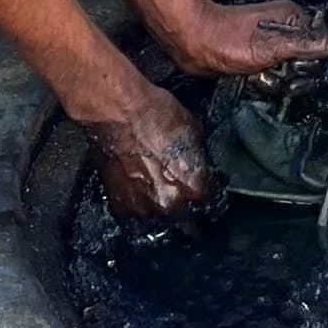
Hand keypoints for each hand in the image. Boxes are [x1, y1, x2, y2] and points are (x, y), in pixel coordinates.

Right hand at [88, 78, 221, 222]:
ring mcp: (142, 209)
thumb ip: (200, 162)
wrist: (118, 112)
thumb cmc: (155, 115)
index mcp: (194, 188)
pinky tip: (136, 182)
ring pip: (158, 215)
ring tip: (153, 180)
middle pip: (183, 214)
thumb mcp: (195, 133)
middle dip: (182, 200)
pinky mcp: (120, 207)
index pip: (208, 200)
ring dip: (158, 202)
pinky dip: (137, 201)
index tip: (201, 185)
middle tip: (173, 180)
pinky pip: (135, 211)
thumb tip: (201, 171)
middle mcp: (170, 205)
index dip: (205, 190)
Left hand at [161, 0, 327, 78]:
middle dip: (288, 75)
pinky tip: (250, 78)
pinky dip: (263, 82)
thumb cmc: (225, 39)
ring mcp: (271, 43)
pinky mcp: (258, 56)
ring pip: (287, 73)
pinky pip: (272, 76)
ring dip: (273, 81)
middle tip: (269, 71)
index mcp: (292, 19)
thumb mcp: (270, 46)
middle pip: (304, 64)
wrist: (193, 43)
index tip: (291, 69)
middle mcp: (284, 29)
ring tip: (256, 74)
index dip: (307, 65)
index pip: (320, 47)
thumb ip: (305, 45)